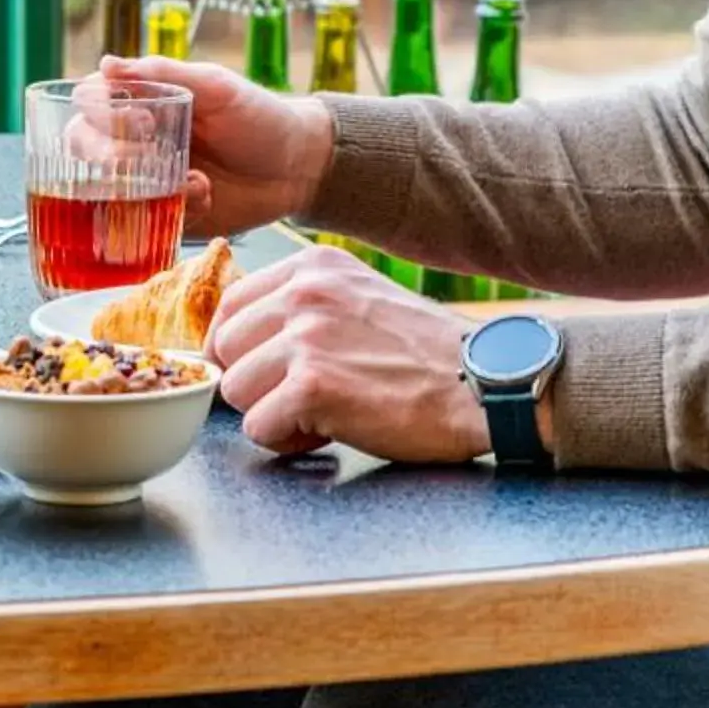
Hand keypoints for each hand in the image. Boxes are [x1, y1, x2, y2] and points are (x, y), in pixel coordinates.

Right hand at [94, 53, 334, 235]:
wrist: (300, 168)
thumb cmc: (259, 116)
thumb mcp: (216, 87)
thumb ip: (162, 74)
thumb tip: (105, 63)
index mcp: (141, 104)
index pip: (90, 105)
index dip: (102, 115)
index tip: (143, 121)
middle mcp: (133, 142)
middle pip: (84, 148)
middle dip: (111, 157)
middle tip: (150, 159)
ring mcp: (145, 182)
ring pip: (106, 191)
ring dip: (140, 188)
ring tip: (193, 183)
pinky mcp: (163, 216)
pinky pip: (141, 222)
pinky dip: (168, 211)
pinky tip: (205, 197)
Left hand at [205, 243, 489, 460]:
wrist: (484, 384)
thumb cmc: (426, 353)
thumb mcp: (359, 299)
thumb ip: (304, 306)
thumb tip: (240, 337)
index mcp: (312, 267)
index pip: (230, 306)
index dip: (242, 348)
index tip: (270, 370)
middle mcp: (303, 292)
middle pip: (224, 348)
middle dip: (255, 381)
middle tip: (303, 395)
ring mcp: (306, 337)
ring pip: (234, 389)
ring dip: (271, 412)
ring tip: (321, 412)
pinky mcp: (312, 385)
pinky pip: (257, 427)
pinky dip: (287, 440)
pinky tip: (329, 430)